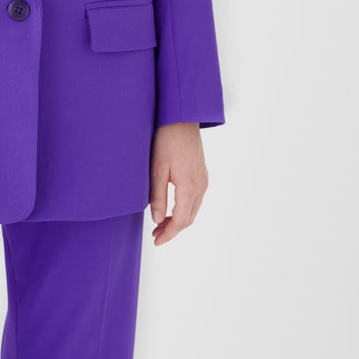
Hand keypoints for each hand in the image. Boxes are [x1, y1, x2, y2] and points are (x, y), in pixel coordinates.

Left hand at [148, 122, 208, 245]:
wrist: (181, 118)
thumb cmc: (166, 140)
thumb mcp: (157, 169)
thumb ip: (157, 196)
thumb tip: (157, 220)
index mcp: (190, 188)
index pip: (181, 221)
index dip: (169, 234)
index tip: (156, 241)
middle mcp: (201, 186)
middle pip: (189, 218)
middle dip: (173, 229)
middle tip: (155, 234)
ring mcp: (203, 180)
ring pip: (193, 210)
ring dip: (178, 220)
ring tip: (160, 224)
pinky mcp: (201, 174)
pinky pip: (195, 199)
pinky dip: (184, 209)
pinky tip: (171, 207)